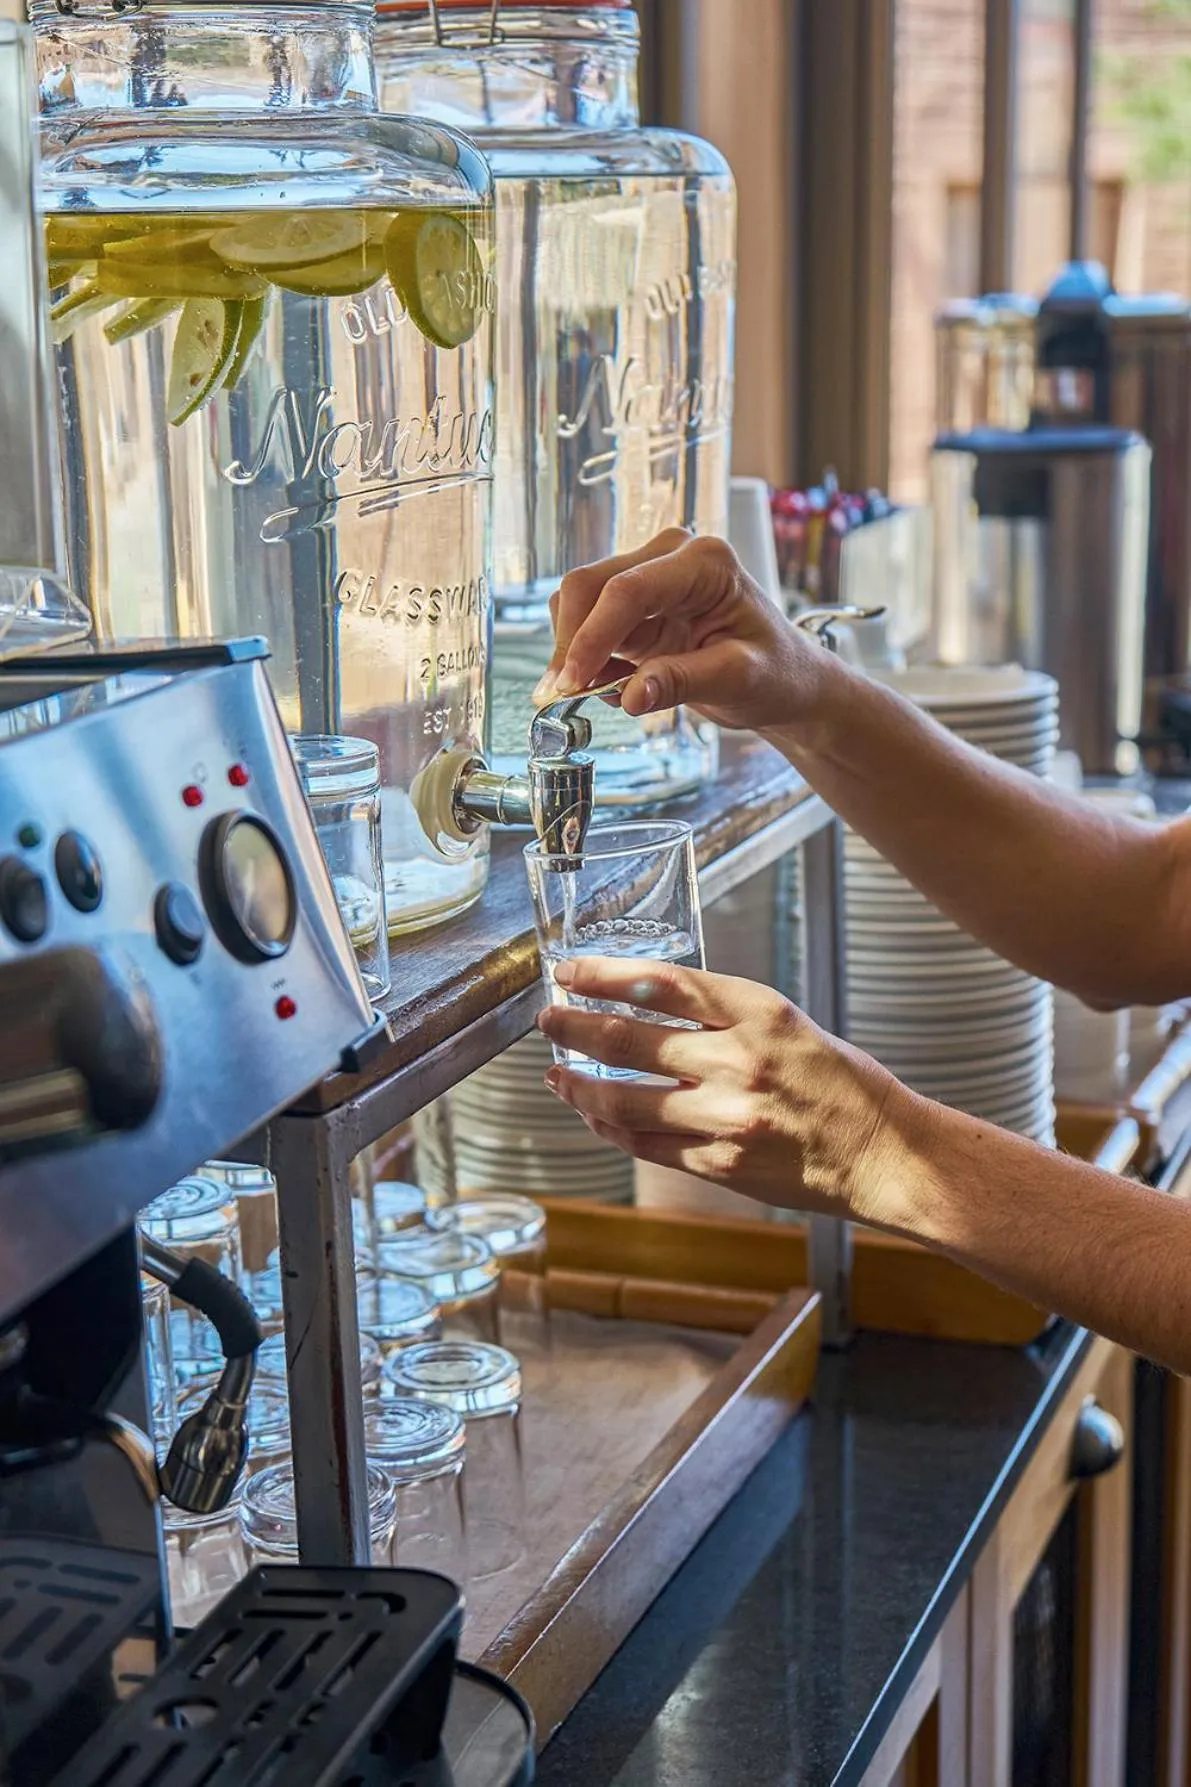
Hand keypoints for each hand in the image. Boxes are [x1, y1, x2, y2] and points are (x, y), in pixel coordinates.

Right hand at [533, 529, 829, 734]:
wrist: (783, 677)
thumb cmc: (775, 671)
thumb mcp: (738, 680)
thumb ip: (683, 682)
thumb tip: (629, 695)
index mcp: (705, 563)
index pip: (629, 590)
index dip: (593, 636)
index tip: (573, 681)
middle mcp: (671, 556)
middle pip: (591, 585)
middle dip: (570, 642)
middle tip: (563, 695)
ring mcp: (648, 574)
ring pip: (579, 600)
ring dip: (572, 649)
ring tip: (589, 693)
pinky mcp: (632, 603)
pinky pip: (586, 621)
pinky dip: (583, 655)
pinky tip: (606, 683)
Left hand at [536, 956, 932, 1226]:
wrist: (883, 1152)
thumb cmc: (837, 1083)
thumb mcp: (785, 1022)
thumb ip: (719, 1014)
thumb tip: (643, 1002)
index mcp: (759, 1013)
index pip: (661, 982)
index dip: (602, 975)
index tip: (569, 972)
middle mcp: (739, 1062)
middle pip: (628, 1039)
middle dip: (574, 1027)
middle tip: (549, 1019)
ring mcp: (727, 1118)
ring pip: (624, 1100)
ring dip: (578, 1085)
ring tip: (556, 1073)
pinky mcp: (721, 1164)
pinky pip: (646, 1145)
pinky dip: (610, 1128)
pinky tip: (594, 1115)